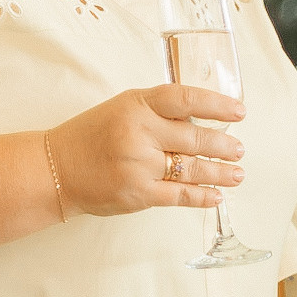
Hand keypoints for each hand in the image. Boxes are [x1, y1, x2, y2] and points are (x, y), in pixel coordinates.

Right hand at [47, 85, 242, 217]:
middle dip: (223, 146)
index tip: (239, 111)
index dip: (216, 104)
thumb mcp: (123, 108)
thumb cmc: (92, 136)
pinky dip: (202, 197)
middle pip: (194, 138)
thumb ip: (158, 111)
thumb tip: (202, 121)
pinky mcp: (137, 193)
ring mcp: (139, 165)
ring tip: (238, 173)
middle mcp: (139, 132)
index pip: (184, 99)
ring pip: (192, 169)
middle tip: (239, 149)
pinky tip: (217, 196)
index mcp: (136, 105)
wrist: (57, 168)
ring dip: (220, 173)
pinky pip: (179, 196)